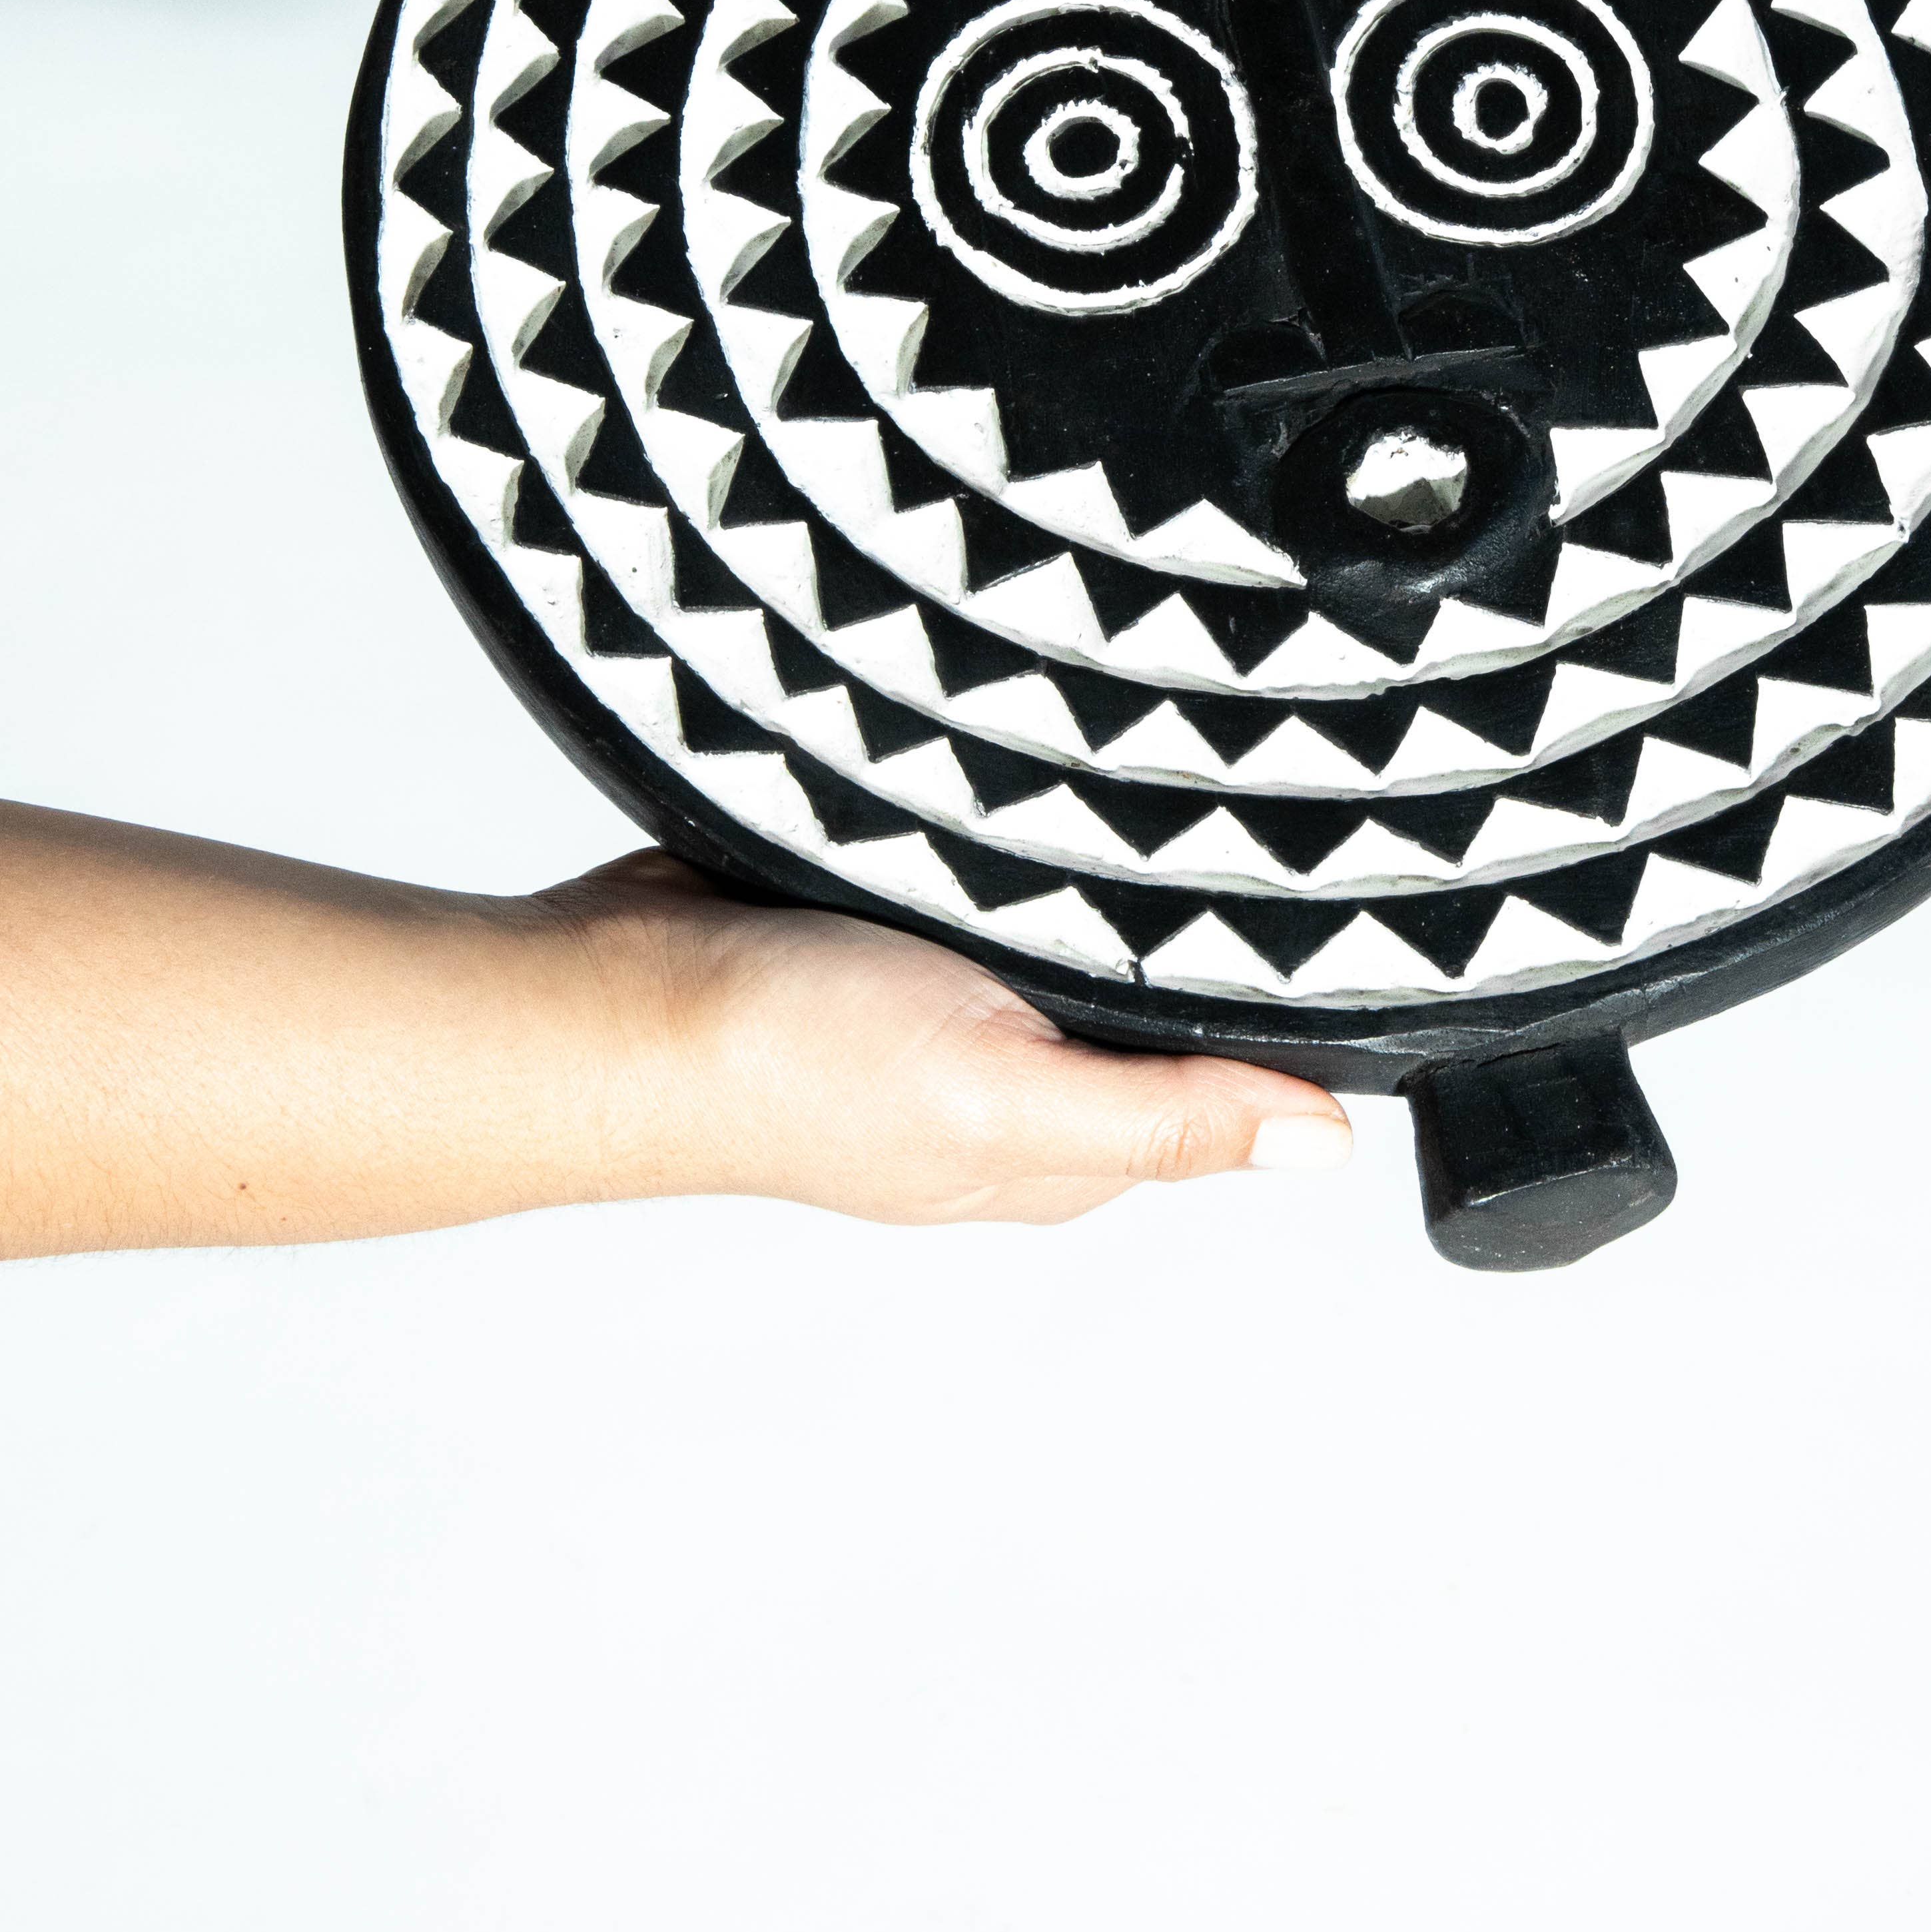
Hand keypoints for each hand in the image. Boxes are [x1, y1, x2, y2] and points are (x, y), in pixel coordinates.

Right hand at [540, 851, 1352, 1228]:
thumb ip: (1161, 1118)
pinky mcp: (894, 922)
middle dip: (1178, 913)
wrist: (611, 990)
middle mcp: (1016, 1076)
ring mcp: (950, 999)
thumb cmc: (775, 1068)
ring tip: (1097, 788)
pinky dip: (1005, 827)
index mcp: (1065, 1143)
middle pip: (1153, 988)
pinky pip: (990, 865)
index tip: (1316, 908)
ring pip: (1074, 913)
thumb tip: (1319, 1147)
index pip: (1223, 1074)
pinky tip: (1010, 785)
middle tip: (1199, 819)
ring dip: (1091, 853)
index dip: (1273, 998)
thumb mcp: (999, 1092)